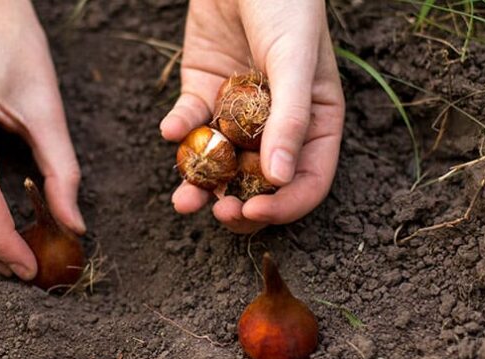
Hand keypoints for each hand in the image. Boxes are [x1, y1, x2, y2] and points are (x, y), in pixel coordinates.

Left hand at [160, 0, 344, 232]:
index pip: (307, 180)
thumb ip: (291, 119)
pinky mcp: (203, 93)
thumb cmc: (286, 6)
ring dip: (201, 185)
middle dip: (239, 203)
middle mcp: (276, 125)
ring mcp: (237, 112)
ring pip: (220, 163)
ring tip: (183, 200)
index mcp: (315, 122)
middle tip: (218, 212)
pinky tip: (170, 131)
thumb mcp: (296, 62)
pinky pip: (190, 124)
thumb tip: (280, 179)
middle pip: (260, 183)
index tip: (254, 212)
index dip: (284, 206)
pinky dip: (178, 132)